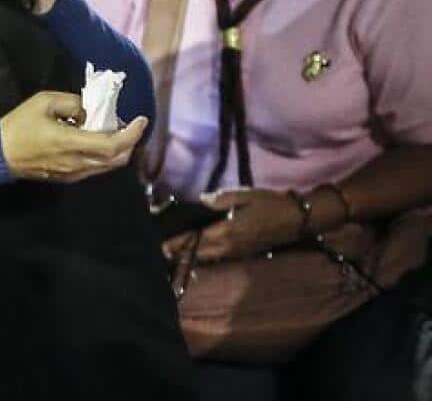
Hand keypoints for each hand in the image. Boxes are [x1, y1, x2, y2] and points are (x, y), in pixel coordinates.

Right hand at [0, 91, 146, 182]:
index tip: (141, 120)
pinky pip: (95, 168)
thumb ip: (73, 103)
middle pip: (117, 159)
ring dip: (118, 150)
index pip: (113, 144)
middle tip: (129, 124)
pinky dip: (104, 155)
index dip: (132, 133)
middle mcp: (77, 163)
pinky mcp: (67, 178)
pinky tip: (95, 141)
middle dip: (130, 142)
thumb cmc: (19, 125)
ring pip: (108, 166)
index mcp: (72, 143)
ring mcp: (73, 173)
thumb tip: (91, 111)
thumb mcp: (44, 102)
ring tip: (113, 131)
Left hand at [162, 188, 303, 262]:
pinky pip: (217, 258)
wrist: (296, 219)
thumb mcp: (242, 195)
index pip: (194, 240)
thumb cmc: (268, 203)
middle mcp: (227, 247)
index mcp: (225, 232)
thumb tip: (199, 202)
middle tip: (159, 248)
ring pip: (206, 258)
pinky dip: (203, 256)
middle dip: (178, 252)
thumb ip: (218, 200)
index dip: (176, 243)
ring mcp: (235, 253)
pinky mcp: (242, 254)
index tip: (159, 244)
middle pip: (197, 253)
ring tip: (172, 251)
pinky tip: (195, 250)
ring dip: (189, 256)